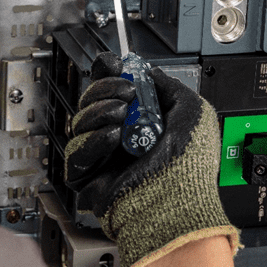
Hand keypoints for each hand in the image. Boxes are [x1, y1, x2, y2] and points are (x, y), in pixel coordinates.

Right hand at [65, 52, 238, 266]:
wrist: (179, 201)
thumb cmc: (190, 166)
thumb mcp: (192, 110)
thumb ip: (168, 85)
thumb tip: (146, 71)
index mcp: (140, 122)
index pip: (112, 91)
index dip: (107, 75)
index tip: (112, 65)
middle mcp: (120, 137)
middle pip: (91, 101)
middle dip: (104, 89)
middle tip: (126, 94)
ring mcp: (104, 156)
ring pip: (79, 122)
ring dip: (99, 112)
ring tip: (121, 118)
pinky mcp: (89, 177)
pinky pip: (75, 151)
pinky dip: (92, 140)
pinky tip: (112, 139)